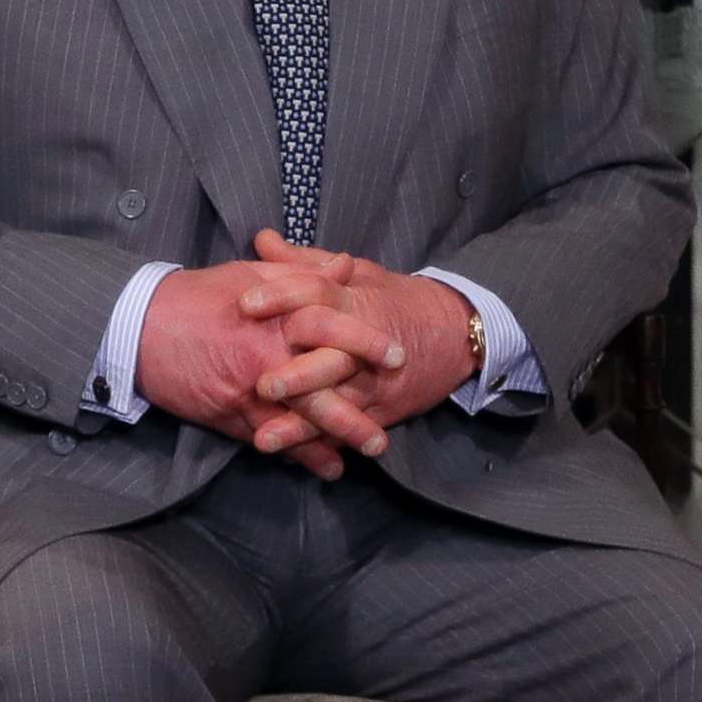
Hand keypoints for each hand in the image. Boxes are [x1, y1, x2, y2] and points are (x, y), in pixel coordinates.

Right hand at [133, 250, 406, 458]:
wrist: (141, 326)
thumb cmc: (198, 296)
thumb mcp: (252, 276)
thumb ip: (302, 275)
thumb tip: (347, 266)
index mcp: (276, 316)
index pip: (332, 329)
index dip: (368, 343)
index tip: (399, 356)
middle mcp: (267, 356)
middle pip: (323, 388)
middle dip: (358, 412)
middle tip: (390, 427)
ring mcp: (248, 390)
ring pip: (300, 421)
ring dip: (336, 439)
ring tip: (369, 451)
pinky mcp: (228, 414)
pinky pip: (271, 437)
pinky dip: (299, 453)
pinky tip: (326, 467)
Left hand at [237, 230, 478, 466]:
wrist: (456, 333)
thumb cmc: (394, 299)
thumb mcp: (356, 273)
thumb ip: (304, 260)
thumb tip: (261, 239)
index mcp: (351, 299)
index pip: (313, 294)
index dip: (280, 297)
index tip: (245, 303)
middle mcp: (360, 342)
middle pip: (328, 357)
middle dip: (297, 374)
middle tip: (261, 385)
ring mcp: (372, 380)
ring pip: (336, 403)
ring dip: (301, 424)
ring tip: (264, 439)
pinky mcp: (381, 409)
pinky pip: (351, 430)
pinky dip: (326, 446)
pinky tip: (298, 462)